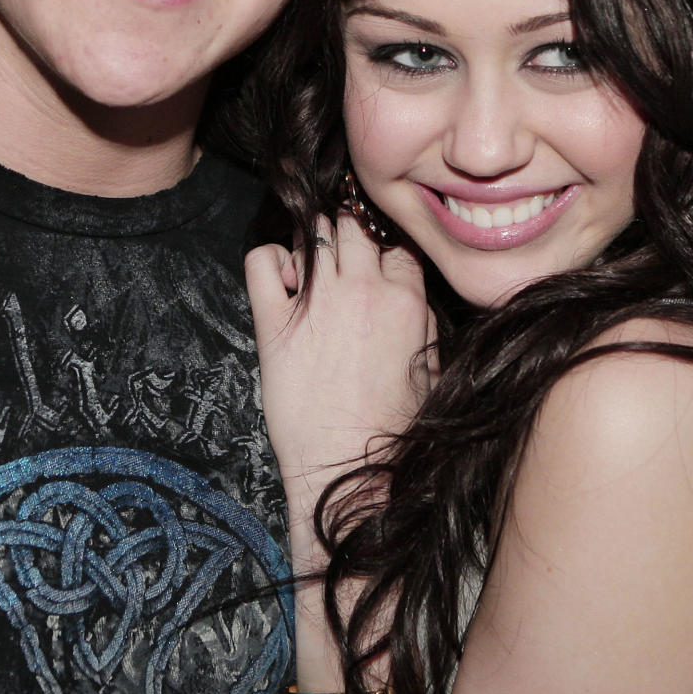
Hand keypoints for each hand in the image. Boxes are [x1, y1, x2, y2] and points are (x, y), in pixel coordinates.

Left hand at [246, 214, 435, 510]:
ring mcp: (315, 302)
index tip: (373, 252)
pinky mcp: (273, 322)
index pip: (393, 238)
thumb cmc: (393, 427)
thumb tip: (404, 286)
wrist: (351, 469)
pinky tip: (281, 279)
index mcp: (406, 299)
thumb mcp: (431, 366)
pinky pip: (261, 260)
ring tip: (312, 266)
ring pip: (312, 234)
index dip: (382, 241)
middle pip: (352, 224)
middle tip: (340, 251)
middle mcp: (361, 289)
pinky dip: (270, 257)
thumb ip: (420, 316)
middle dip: (347, 229)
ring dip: (312, 241)